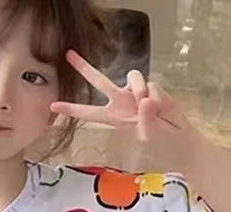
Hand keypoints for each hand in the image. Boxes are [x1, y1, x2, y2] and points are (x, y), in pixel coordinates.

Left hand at [50, 50, 200, 169]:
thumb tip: (145, 100)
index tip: (54, 105)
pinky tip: (161, 106)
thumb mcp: (149, 134)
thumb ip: (146, 118)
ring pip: (132, 76)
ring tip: (150, 107)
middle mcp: (120, 100)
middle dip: (84, 67)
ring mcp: (134, 92)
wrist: (176, 135)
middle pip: (99, 80)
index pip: (89, 112)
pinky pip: (150, 84)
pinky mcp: (150, 86)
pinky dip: (156, 96)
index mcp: (113, 117)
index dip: (72, 108)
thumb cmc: (159, 138)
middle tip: (68, 54)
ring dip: (142, 90)